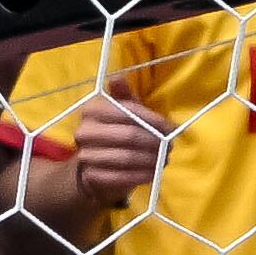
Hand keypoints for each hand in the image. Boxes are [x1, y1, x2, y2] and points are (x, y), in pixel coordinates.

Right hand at [69, 87, 166, 205]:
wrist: (93, 166)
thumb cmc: (114, 133)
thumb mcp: (120, 111)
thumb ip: (123, 95)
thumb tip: (118, 77)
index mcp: (91, 111)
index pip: (128, 113)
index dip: (153, 121)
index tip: (171, 128)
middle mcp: (84, 132)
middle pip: (129, 136)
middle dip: (154, 142)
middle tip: (170, 147)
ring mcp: (86, 156)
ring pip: (127, 158)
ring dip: (151, 160)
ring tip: (164, 159)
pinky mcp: (92, 177)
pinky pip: (122, 177)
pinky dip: (142, 176)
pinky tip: (153, 173)